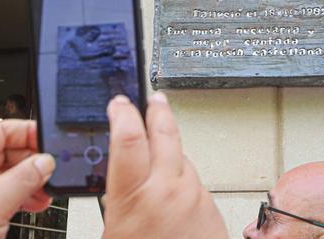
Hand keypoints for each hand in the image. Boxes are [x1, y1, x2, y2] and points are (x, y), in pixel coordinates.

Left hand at [0, 120, 54, 238]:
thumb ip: (22, 179)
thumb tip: (44, 161)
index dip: (26, 132)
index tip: (48, 141)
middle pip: (5, 152)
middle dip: (31, 162)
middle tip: (52, 171)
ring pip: (6, 175)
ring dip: (29, 182)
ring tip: (46, 192)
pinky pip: (1, 194)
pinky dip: (20, 197)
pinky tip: (34, 204)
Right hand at [102, 93, 228, 238]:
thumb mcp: (113, 231)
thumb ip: (116, 199)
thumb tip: (114, 179)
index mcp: (134, 197)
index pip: (129, 138)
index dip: (123, 112)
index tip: (120, 101)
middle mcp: (167, 190)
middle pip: (165, 131)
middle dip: (158, 109)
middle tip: (153, 97)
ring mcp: (193, 195)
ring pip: (181, 157)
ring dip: (170, 150)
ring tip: (158, 149)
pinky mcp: (211, 205)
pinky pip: (193, 180)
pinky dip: (182, 177)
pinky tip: (172, 191)